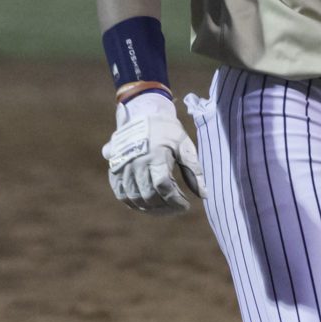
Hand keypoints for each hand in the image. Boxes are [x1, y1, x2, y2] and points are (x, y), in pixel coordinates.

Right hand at [102, 91, 204, 214]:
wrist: (144, 113)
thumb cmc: (168, 131)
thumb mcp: (185, 146)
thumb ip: (194, 171)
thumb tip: (204, 195)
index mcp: (156, 155)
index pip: (163, 186)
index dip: (175, 200)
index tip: (186, 205)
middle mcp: (136, 162)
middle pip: (149, 195)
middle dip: (165, 207)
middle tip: (177, 208)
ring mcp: (123, 166)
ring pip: (134, 198)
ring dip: (151, 208)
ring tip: (164, 208)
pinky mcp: (115, 169)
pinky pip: (121, 193)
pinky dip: (133, 203)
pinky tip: (146, 205)